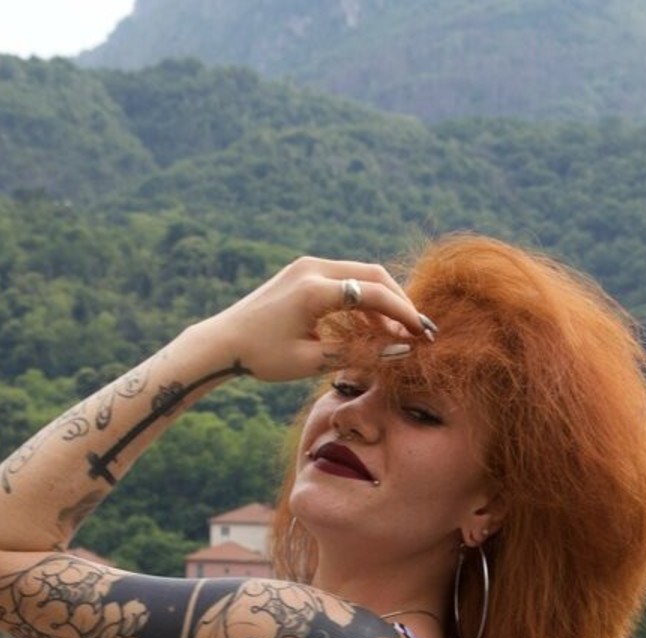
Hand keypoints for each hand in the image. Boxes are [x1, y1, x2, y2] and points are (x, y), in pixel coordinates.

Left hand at [190, 256, 432, 381]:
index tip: (422, 333)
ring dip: (382, 302)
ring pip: (361, 275)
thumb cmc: (263, 356)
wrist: (223, 341)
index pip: (372, 294)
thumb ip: (357, 353)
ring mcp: (308, 266)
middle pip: (373, 275)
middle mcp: (312, 269)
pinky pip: (345, 280)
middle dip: (399, 302)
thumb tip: (398, 352)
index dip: (402, 314)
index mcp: (313, 290)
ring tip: (396, 336)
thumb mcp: (312, 362)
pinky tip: (372, 327)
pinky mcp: (304, 272)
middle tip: (417, 330)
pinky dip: (363, 299)